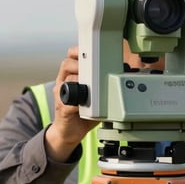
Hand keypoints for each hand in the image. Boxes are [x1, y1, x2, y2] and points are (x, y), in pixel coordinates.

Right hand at [44, 46, 97, 161]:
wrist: (69, 132)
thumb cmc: (83, 113)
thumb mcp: (96, 97)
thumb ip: (104, 85)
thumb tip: (123, 76)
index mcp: (71, 77)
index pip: (71, 58)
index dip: (79, 52)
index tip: (90, 51)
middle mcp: (63, 83)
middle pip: (66, 64)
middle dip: (79, 63)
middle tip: (91, 68)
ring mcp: (61, 95)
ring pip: (65, 80)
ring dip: (79, 79)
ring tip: (90, 83)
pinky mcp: (62, 108)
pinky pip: (66, 101)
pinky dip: (77, 100)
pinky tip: (85, 102)